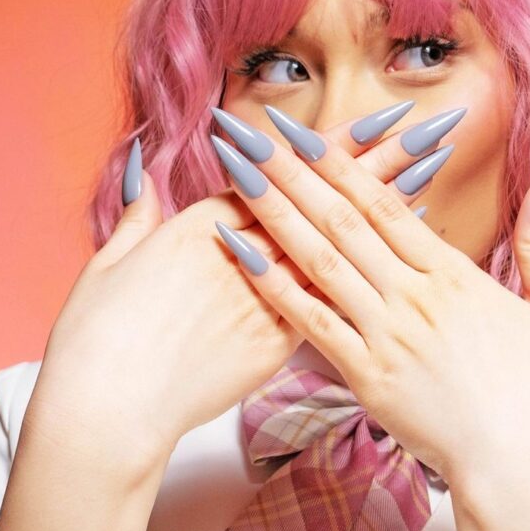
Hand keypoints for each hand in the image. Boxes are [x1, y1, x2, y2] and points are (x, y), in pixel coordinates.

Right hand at [24, 109, 435, 477]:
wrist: (106, 408)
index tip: (380, 123)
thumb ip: (139, 221)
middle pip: (324, 201)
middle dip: (381, 163)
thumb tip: (146, 181)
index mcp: (205, 225)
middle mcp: (245, 254)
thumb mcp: (110, 266)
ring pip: (340, 245)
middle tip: (429, 132)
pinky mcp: (273, 345)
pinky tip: (398, 261)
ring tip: (432, 175)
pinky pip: (334, 301)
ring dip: (389, 209)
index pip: (282, 174)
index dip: (335, 146)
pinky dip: (369, 276)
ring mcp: (265, 299)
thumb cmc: (97, 337)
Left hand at [214, 114, 529, 509]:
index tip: (301, 133)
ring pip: (319, 262)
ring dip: (274, 214)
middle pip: (340, 221)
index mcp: (453, 276)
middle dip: (289, 172)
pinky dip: (276, 287)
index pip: (384, 205)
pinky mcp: (366, 379)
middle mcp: (411, 298)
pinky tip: (244, 256)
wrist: (527, 472)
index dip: (338, 164)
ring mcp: (384, 337)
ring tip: (236, 176)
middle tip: (247, 133)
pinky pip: (312, 324)